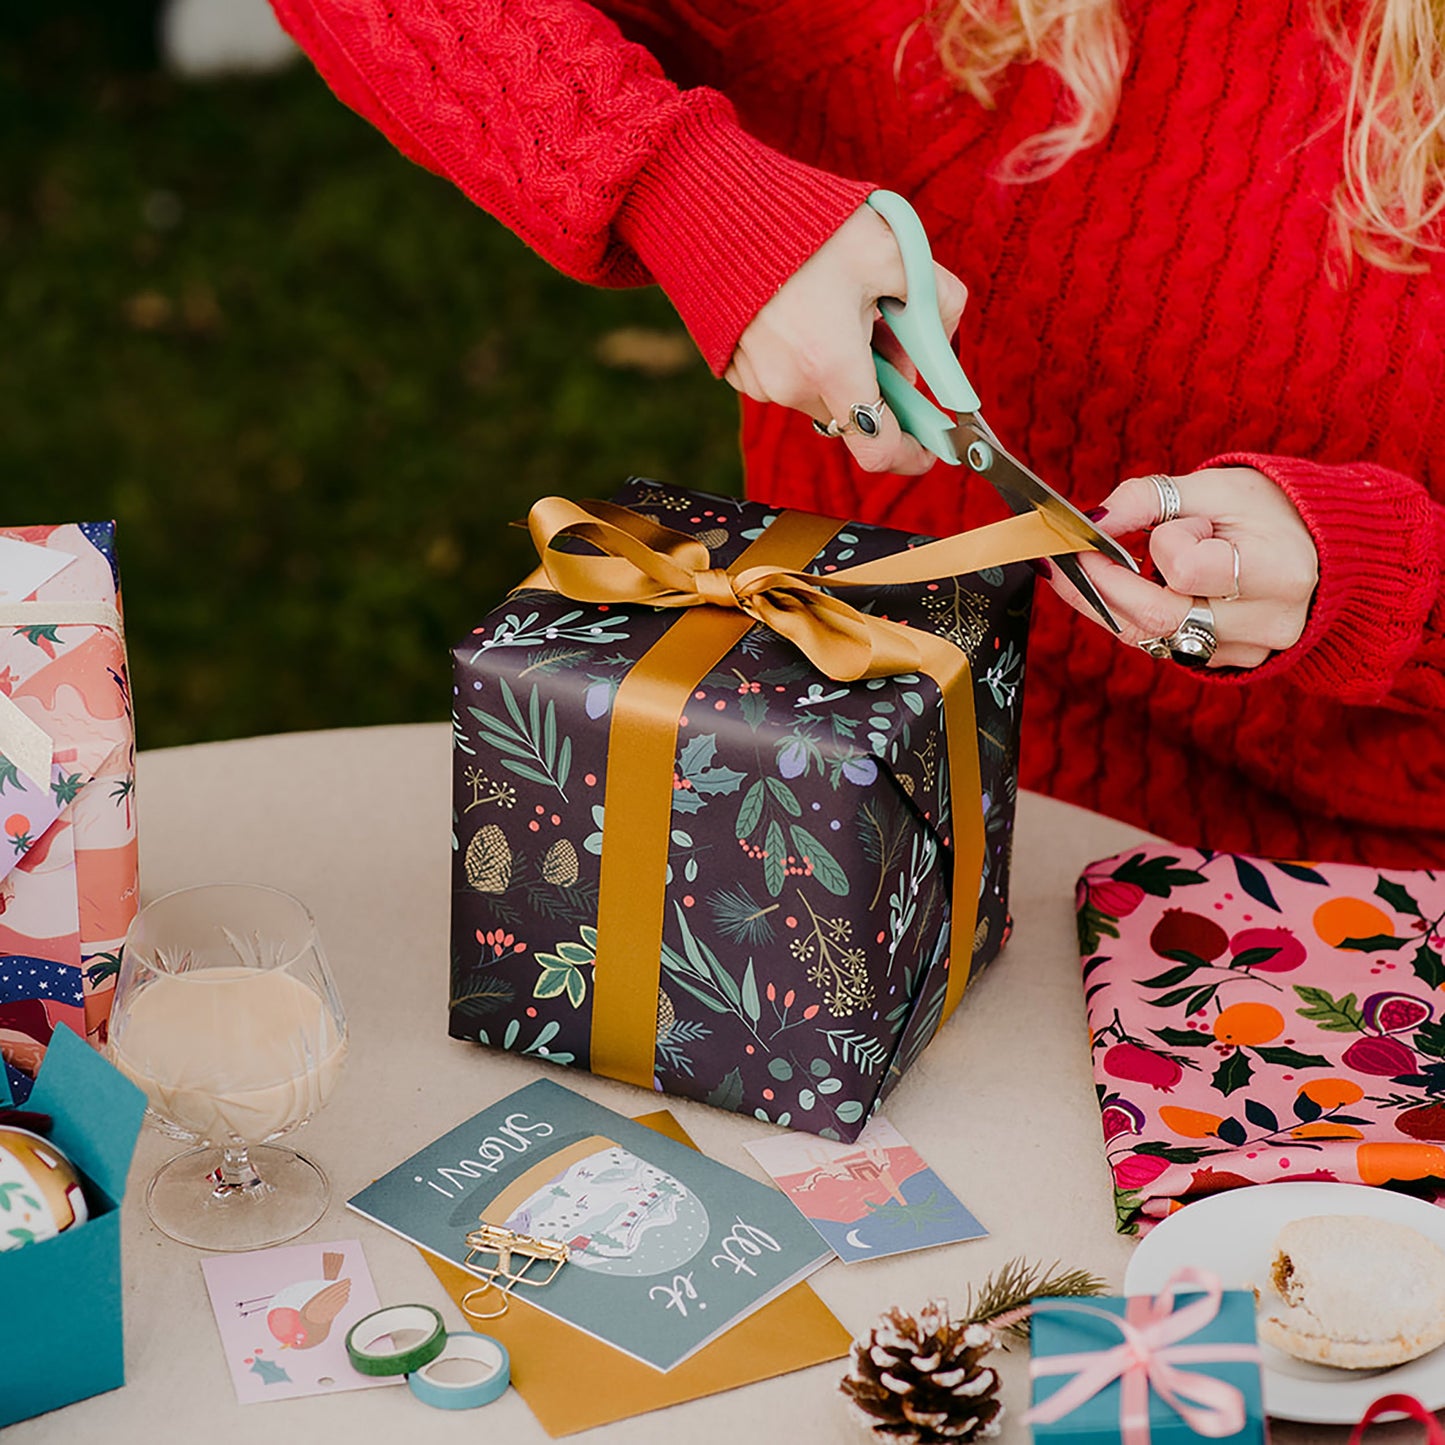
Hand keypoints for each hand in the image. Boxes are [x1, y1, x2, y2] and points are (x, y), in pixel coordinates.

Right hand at [724, 205, 966, 475]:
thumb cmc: (805, 225)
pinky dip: (808, 358)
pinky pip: (790, 381)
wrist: (717, 208)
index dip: (912, 454)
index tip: (930, 445)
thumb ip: (938, 299)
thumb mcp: (892, 249)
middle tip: (885, 325)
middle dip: (881, 384)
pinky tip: (804, 309)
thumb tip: (942, 340)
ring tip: (838, 304)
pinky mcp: (739, 372)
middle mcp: (790, 386)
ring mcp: (759, 383)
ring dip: (843, 367)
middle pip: (855, 414)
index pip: (878, 448)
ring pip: (823, 396)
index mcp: (831, 364)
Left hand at [1046, 467, 1318, 669]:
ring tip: (1078, 571)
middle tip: (1056, 560)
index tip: (1113, 532)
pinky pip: (1163, 645)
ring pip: (1152, 637)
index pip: (1188, 570)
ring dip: (1107, 604)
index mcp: (1278, 572)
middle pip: (1158, 616)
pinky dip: (1133, 617)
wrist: (1318, 547)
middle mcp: (1268, 622)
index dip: (1153, 549)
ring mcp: (1250, 650)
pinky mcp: (1229, 663)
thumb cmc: (1268, 510)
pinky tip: (1117, 591)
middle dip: (1098, 587)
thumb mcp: (1214, 486)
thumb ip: (1148, 499)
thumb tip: (1091, 520)